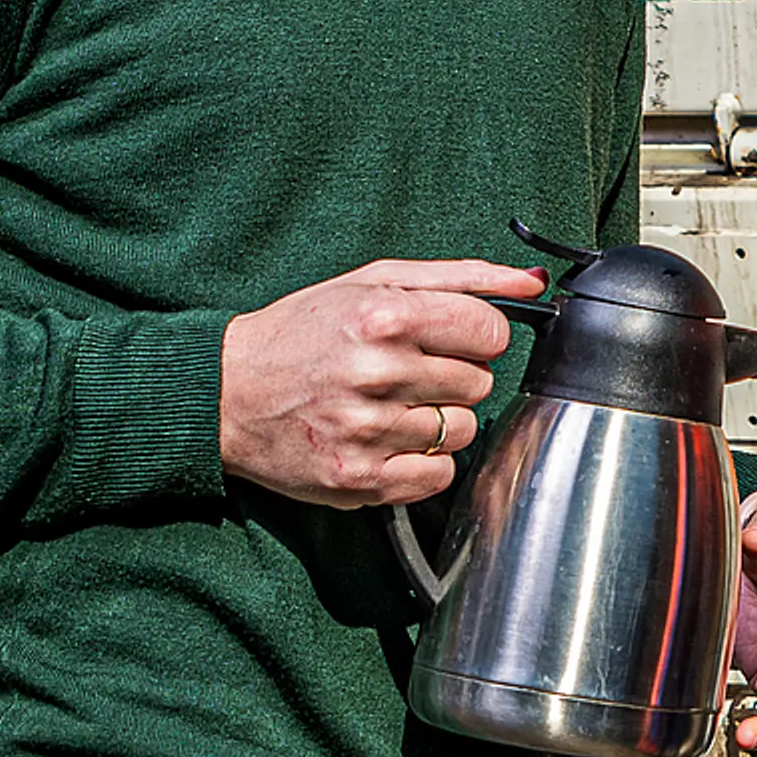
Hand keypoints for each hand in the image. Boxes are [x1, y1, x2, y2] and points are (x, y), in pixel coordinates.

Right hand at [217, 259, 541, 510]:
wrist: (224, 393)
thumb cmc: (301, 332)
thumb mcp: (372, 282)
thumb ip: (461, 278)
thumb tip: (532, 282)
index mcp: (384, 317)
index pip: (491, 332)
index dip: (478, 335)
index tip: (452, 337)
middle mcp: (376, 373)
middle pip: (479, 383)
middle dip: (453, 376)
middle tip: (407, 372)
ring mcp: (367, 430)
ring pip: (463, 431)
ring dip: (438, 420)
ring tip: (391, 405)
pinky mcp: (358, 478)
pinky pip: (439, 475)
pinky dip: (424, 461)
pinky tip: (388, 440)